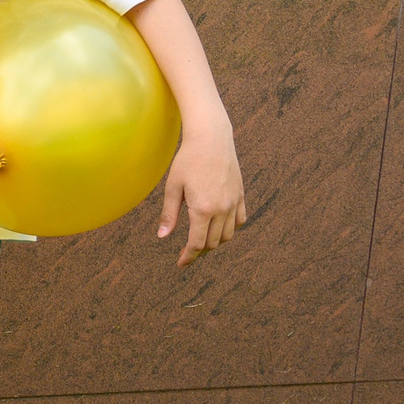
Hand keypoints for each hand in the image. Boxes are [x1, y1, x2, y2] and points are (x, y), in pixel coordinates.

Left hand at [157, 131, 246, 267]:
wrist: (211, 139)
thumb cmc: (187, 161)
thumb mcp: (172, 187)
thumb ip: (168, 214)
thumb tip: (163, 237)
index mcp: (202, 209)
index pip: (197, 244)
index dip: (188, 257)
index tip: (180, 264)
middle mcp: (222, 209)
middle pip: (212, 242)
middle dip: (199, 251)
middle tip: (187, 253)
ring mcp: (234, 203)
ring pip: (228, 235)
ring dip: (215, 242)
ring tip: (201, 241)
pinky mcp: (241, 195)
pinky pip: (240, 220)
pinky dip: (231, 229)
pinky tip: (219, 228)